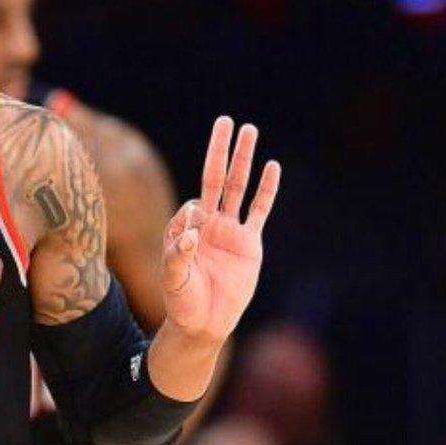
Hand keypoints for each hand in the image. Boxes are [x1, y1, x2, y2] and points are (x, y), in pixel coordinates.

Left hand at [162, 117, 280, 342]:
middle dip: (220, 150)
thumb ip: (180, 252)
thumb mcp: (173, 277)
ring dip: (244, 160)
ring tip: (249, 130)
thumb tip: (194, 226)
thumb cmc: (181, 300)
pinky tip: (272, 166)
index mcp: (185, 226)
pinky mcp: (249, 243)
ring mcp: (230, 230)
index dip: (193, 216)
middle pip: (215, 177)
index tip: (195, 238)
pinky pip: (259, 210)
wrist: (204, 323)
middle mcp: (208, 222)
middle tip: (226, 120)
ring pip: (239, 186)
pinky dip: (267, 189)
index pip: (191, 206)